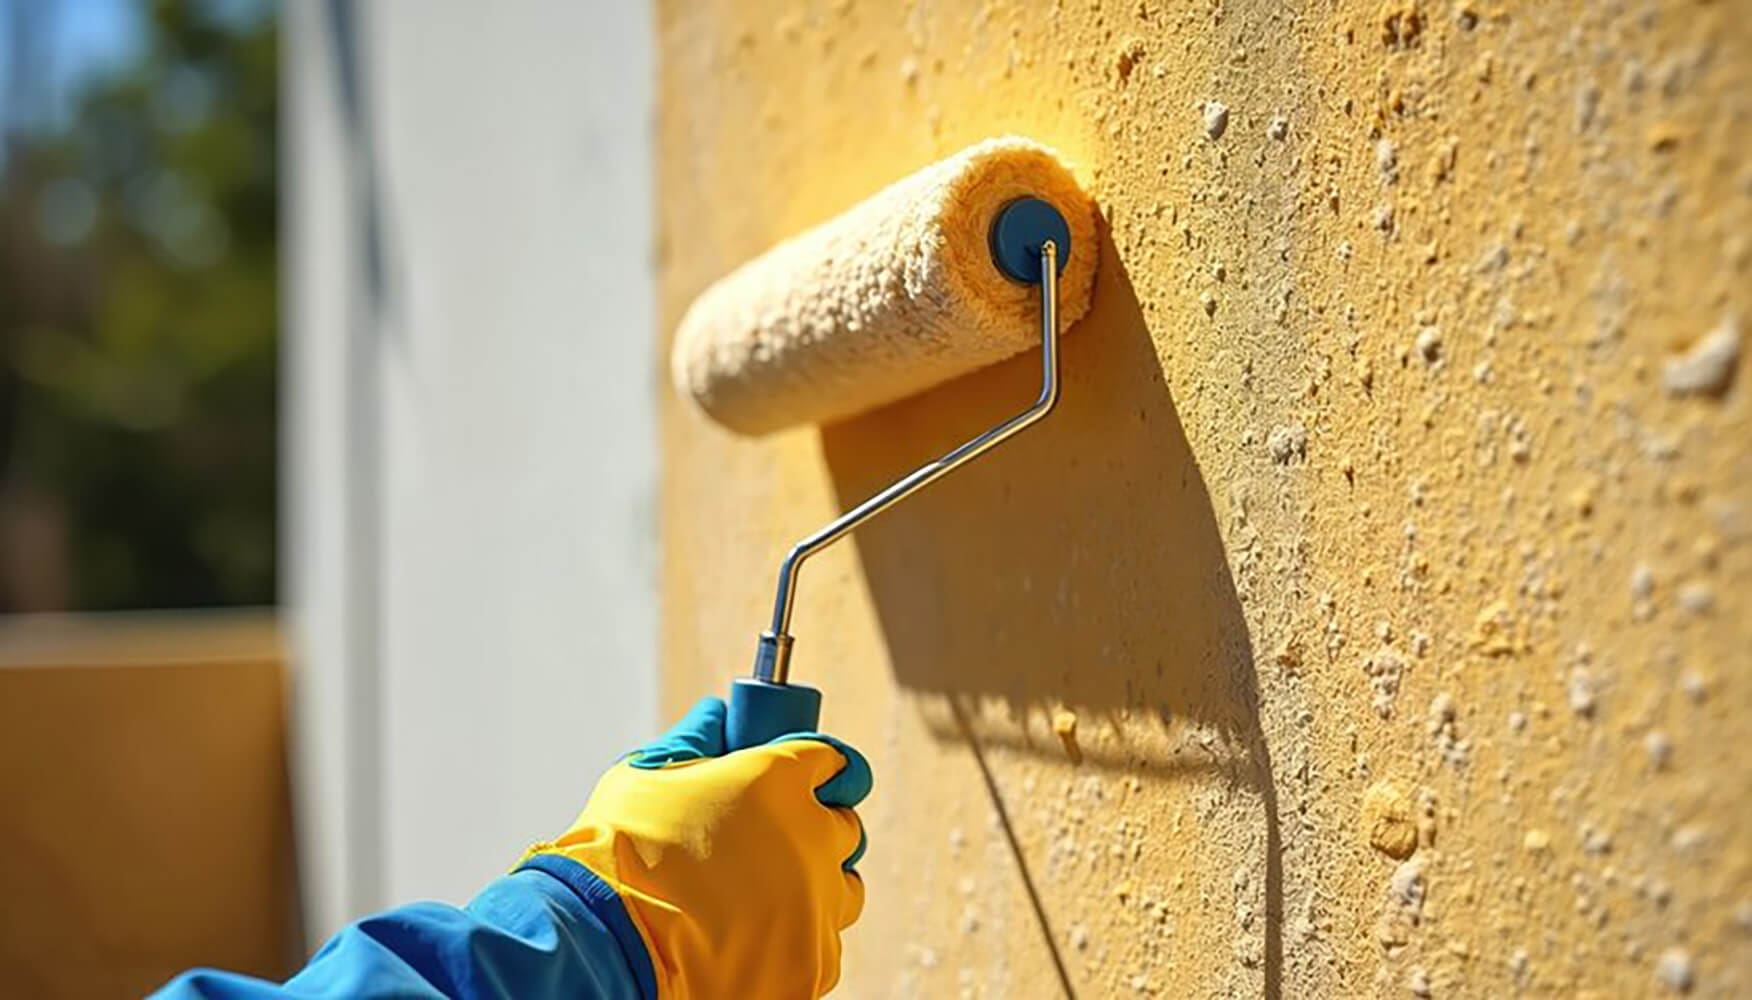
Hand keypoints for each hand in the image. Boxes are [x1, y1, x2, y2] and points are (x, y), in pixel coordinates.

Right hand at [521, 697, 871, 997]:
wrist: (606, 942)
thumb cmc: (618, 852)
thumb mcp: (647, 774)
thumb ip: (695, 739)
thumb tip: (718, 715)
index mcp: (782, 780)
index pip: (838, 762)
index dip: (820, 770)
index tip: (802, 782)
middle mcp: (815, 838)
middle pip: (844, 826)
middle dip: (815, 829)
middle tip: (770, 843)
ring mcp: (820, 906)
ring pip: (844, 888)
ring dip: (816, 886)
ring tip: (763, 896)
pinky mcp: (814, 964)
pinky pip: (825, 945)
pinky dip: (801, 940)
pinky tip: (757, 938)